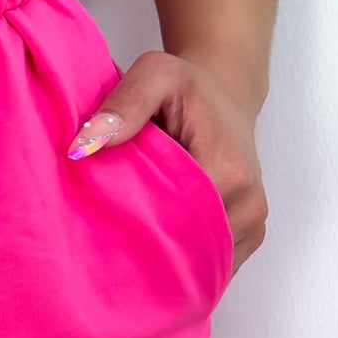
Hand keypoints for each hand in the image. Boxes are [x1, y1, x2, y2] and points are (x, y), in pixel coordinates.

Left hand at [66, 48, 267, 279]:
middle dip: (146, 252)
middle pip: (187, 251)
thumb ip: (125, 103)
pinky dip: (183, 262)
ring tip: (129, 251)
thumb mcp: (156, 73)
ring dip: (165, 261)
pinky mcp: (249, 236)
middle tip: (105, 249)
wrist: (226, 95)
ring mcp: (252, 225)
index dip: (134, 230)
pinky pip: (212, 264)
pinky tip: (155, 252)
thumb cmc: (189, 88)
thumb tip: (85, 145)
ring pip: (199, 263)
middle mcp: (248, 205)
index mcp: (228, 173)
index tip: (100, 228)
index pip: (175, 224)